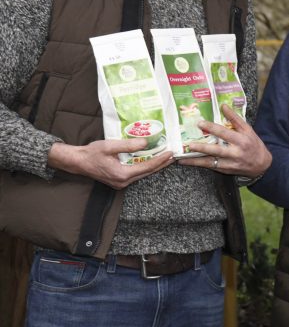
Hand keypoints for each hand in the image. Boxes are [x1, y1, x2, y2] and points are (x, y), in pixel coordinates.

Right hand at [47, 139, 173, 188]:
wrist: (78, 162)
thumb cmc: (92, 153)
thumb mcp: (110, 146)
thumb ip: (128, 145)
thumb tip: (146, 143)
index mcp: (122, 174)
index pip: (147, 167)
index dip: (160, 160)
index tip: (170, 153)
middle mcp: (123, 182)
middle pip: (147, 172)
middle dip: (161, 164)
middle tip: (173, 156)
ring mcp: (121, 183)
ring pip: (143, 174)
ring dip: (154, 166)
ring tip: (165, 158)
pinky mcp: (119, 181)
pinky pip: (136, 174)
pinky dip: (145, 167)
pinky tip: (150, 161)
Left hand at [176, 104, 271, 177]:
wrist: (262, 165)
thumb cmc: (254, 144)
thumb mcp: (248, 130)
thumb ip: (235, 119)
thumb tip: (223, 106)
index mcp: (242, 140)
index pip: (225, 133)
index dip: (212, 128)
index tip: (200, 123)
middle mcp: (236, 152)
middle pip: (217, 150)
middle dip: (203, 147)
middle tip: (189, 144)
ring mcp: (231, 163)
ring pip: (211, 162)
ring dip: (196, 160)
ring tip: (182, 158)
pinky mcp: (226, 170)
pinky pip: (211, 167)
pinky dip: (199, 164)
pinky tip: (188, 162)